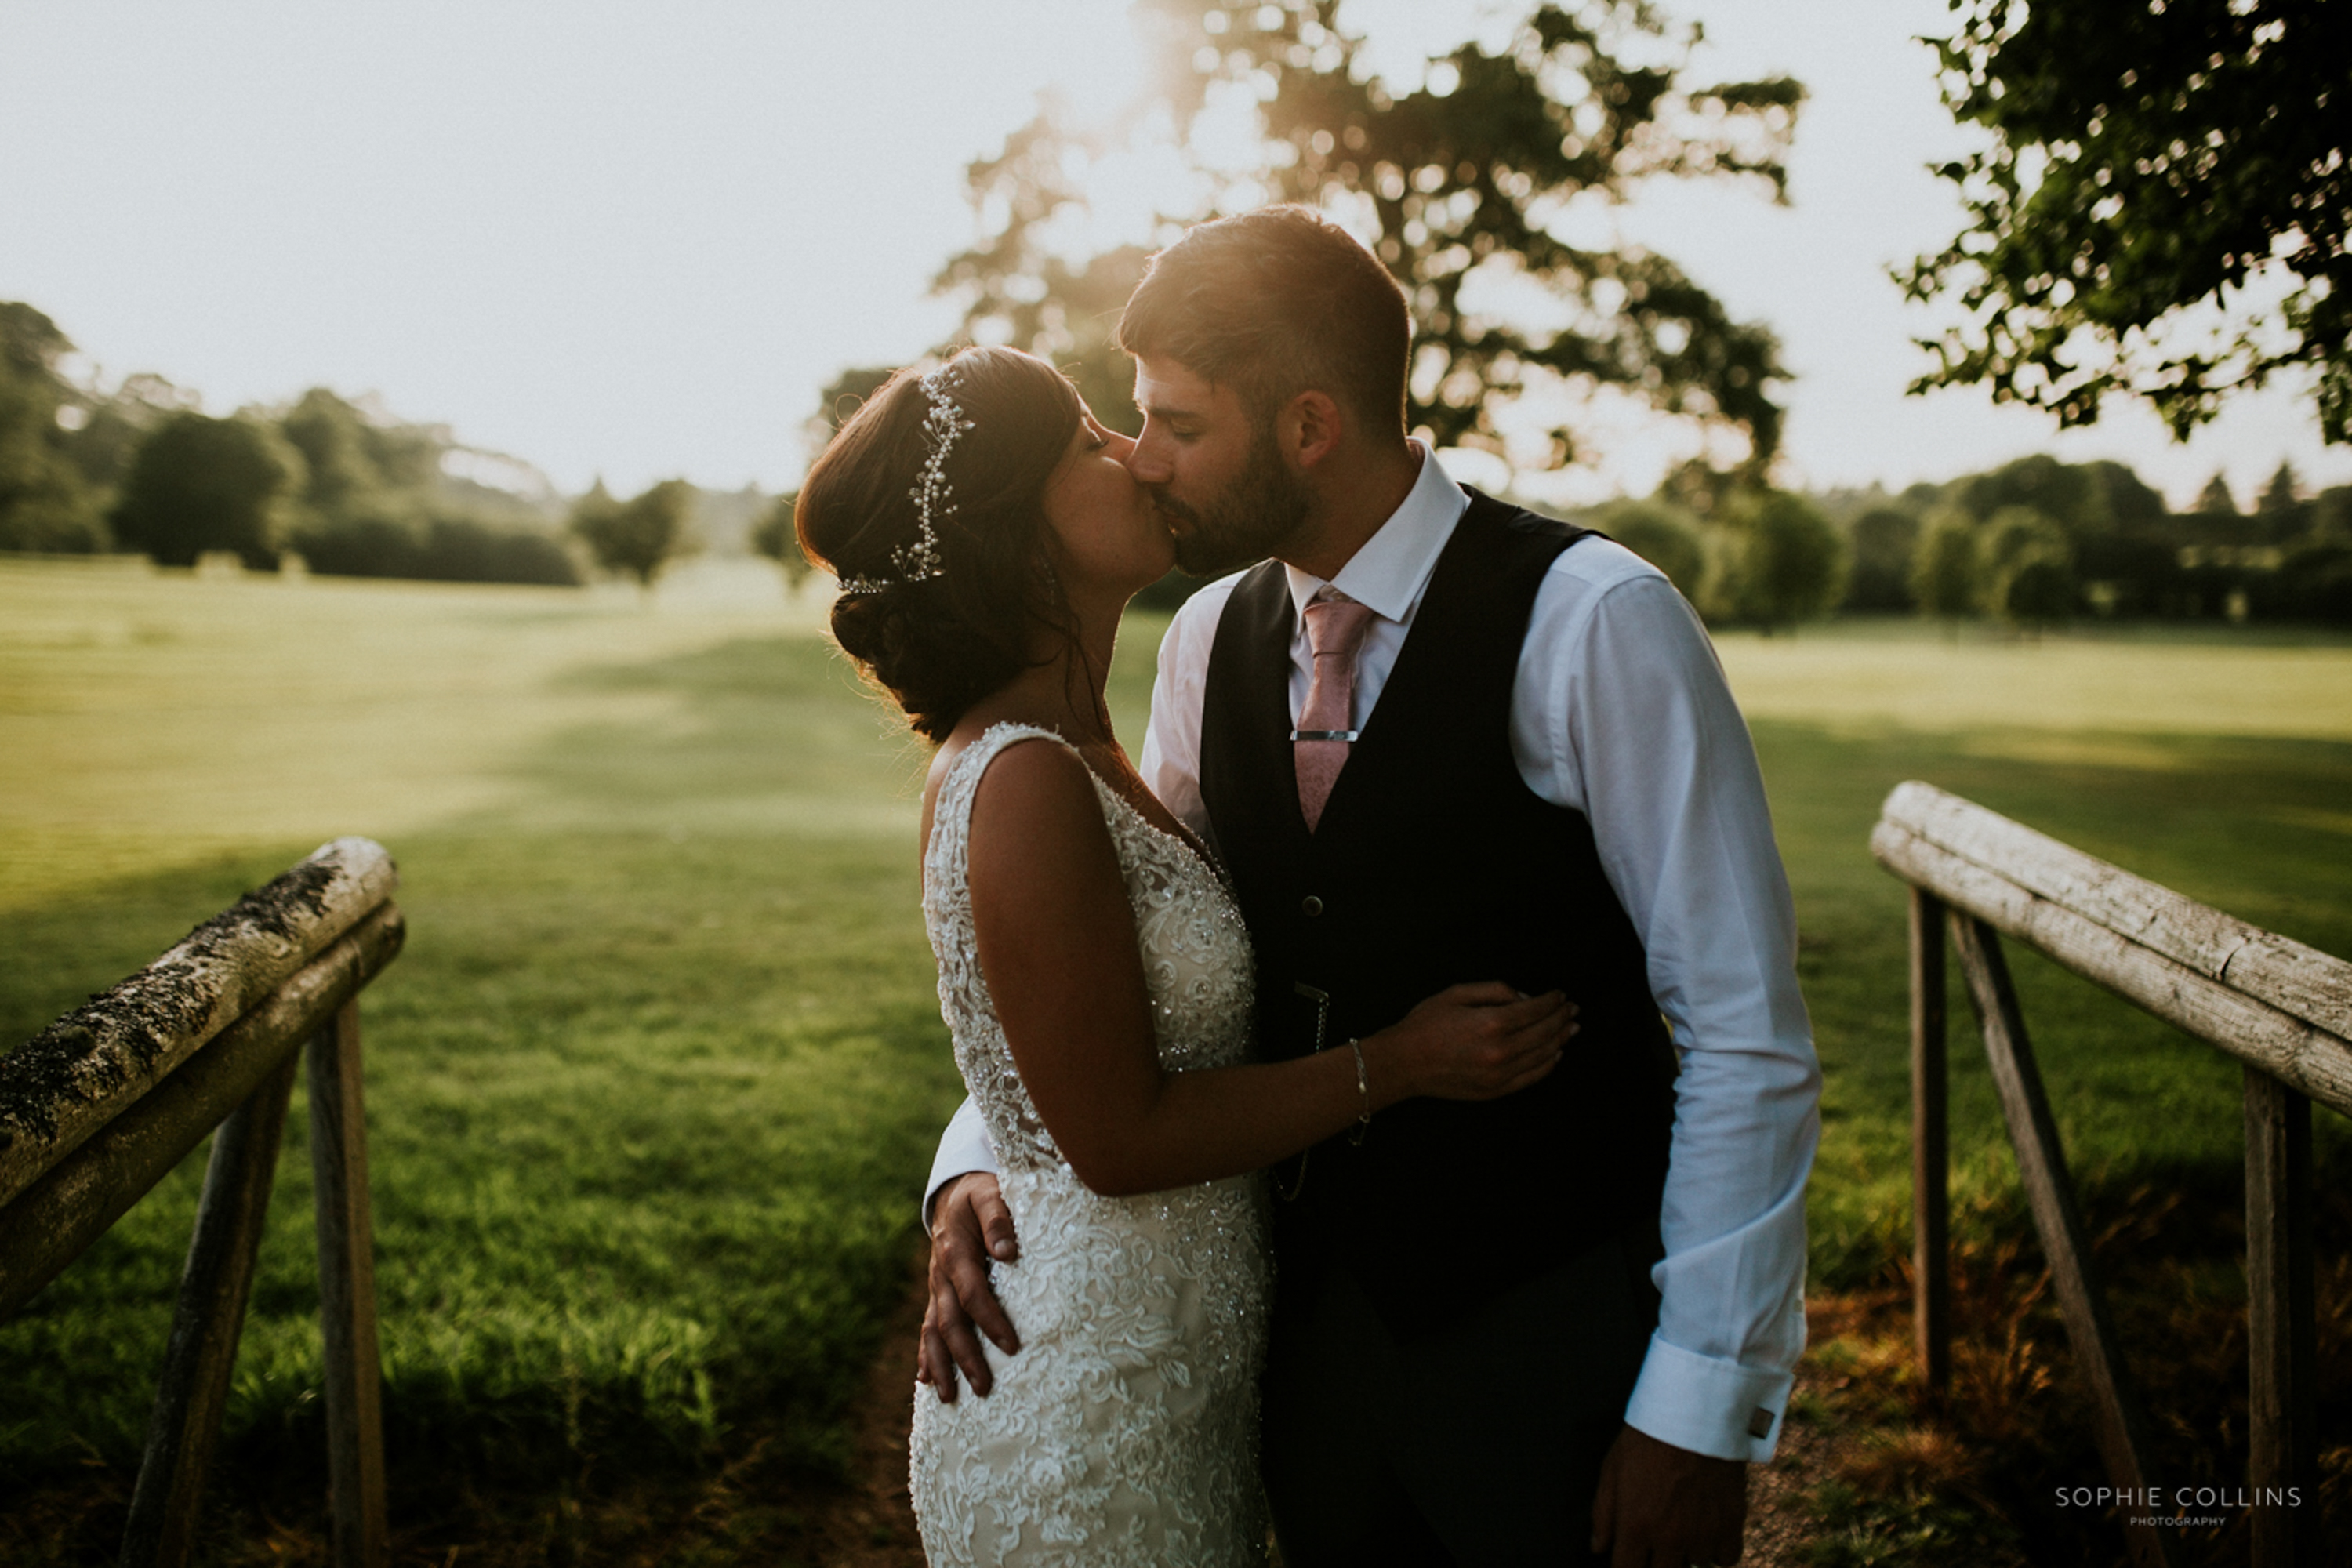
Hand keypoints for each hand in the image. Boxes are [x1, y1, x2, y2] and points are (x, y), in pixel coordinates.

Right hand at [915, 1172, 1020, 1401]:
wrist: (954, 1193)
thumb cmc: (980, 1194)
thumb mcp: (990, 1194)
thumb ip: (999, 1219)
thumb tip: (1007, 1252)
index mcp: (954, 1251)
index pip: (973, 1293)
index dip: (990, 1320)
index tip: (1012, 1346)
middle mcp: (940, 1274)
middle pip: (949, 1321)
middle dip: (964, 1356)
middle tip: (984, 1387)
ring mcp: (935, 1287)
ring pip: (932, 1331)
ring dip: (941, 1364)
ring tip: (949, 1398)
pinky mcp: (936, 1294)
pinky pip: (926, 1327)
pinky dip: (925, 1354)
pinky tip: (926, 1380)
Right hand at [1369, 982, 1576, 1103]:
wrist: (1403, 1063)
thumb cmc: (1425, 1025)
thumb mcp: (1457, 993)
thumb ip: (1495, 991)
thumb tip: (1524, 998)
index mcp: (1491, 1022)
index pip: (1536, 1009)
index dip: (1552, 1001)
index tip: (1560, 995)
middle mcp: (1501, 1050)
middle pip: (1545, 1031)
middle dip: (1562, 1017)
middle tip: (1572, 1009)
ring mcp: (1500, 1074)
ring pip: (1544, 1055)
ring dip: (1561, 1039)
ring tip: (1570, 1027)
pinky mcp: (1496, 1090)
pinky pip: (1532, 1077)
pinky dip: (1548, 1064)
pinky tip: (1555, 1053)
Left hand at [1590, 1424, 1747, 1567]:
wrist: (1693, 1414)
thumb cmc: (1646, 1438)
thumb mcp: (1611, 1470)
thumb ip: (1602, 1514)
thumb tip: (1598, 1548)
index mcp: (1636, 1526)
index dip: (1626, 1566)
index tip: (1629, 1558)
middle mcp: (1670, 1538)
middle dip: (1657, 1562)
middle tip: (1657, 1542)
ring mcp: (1703, 1533)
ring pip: (1695, 1565)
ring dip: (1688, 1552)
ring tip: (1683, 1526)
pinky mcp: (1732, 1523)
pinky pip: (1727, 1558)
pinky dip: (1719, 1550)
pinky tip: (1709, 1532)